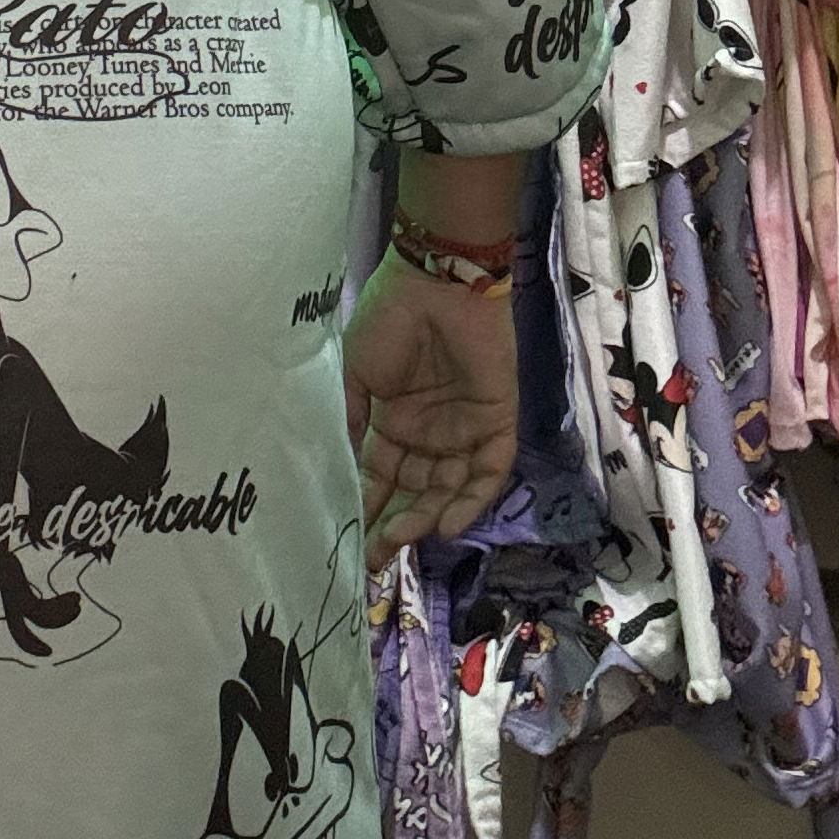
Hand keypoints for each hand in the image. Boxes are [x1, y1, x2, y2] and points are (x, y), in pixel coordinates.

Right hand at [344, 246, 518, 563]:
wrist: (436, 281)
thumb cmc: (389, 320)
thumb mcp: (355, 374)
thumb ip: (352, 423)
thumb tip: (342, 472)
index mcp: (393, 422)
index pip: (381, 479)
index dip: (366, 509)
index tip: (349, 545)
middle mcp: (428, 433)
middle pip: (415, 493)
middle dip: (395, 526)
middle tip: (375, 557)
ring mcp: (463, 429)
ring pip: (449, 489)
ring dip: (427, 518)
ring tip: (401, 541)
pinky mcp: (496, 420)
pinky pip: (488, 471)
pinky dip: (471, 500)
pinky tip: (448, 524)